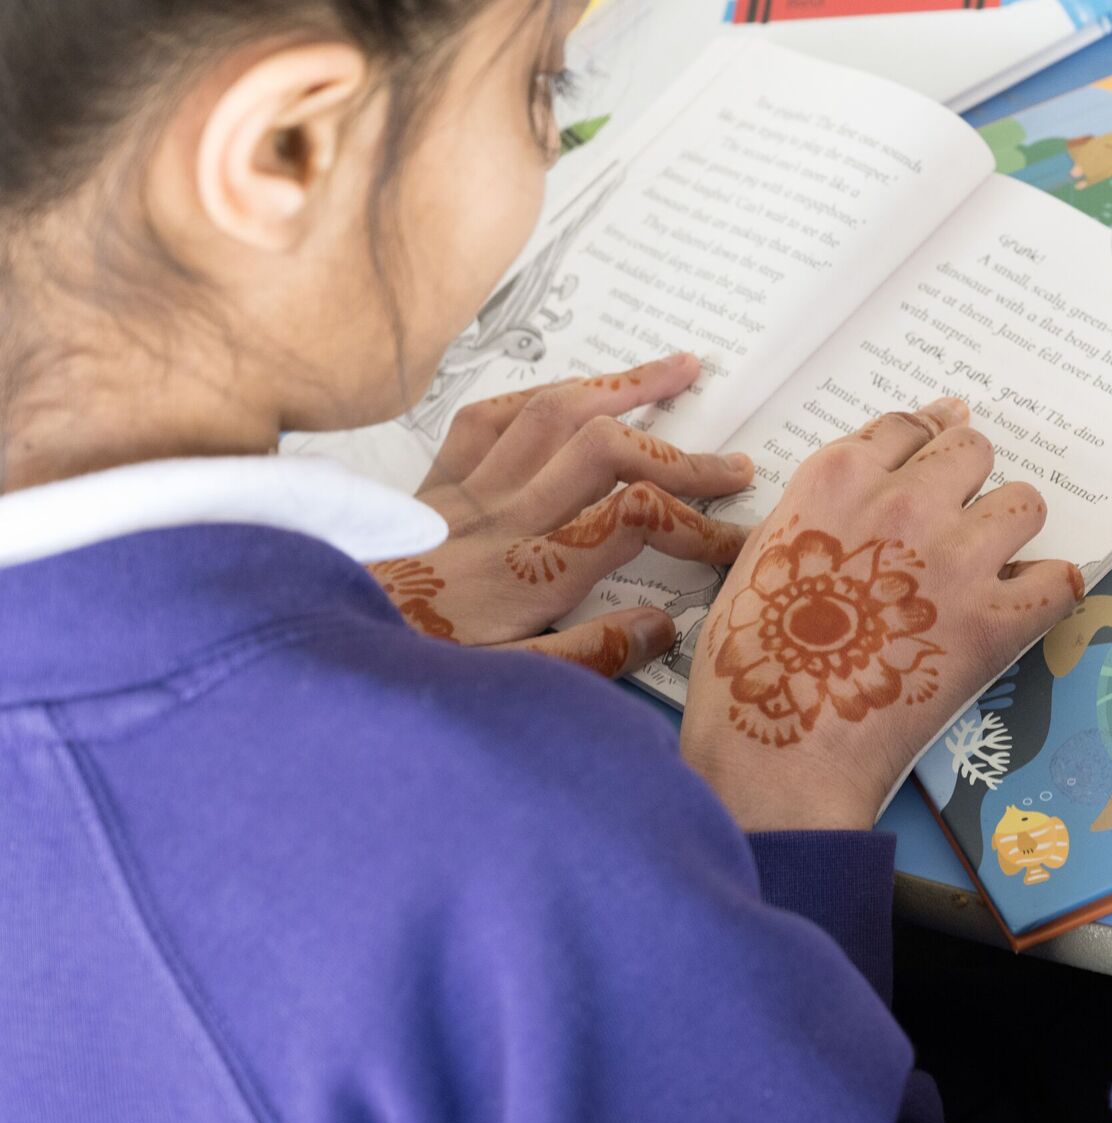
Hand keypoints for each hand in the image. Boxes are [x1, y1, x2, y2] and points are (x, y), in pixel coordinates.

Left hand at [370, 353, 755, 675]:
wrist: (304, 655)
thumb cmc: (402, 673)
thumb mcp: (500, 690)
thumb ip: (583, 659)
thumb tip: (661, 625)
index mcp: (526, 575)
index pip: (633, 520)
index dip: (697, 523)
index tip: (736, 542)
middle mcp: (499, 520)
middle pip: (605, 454)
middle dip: (681, 455)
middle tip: (734, 466)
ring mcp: (461, 495)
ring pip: (552, 414)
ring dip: (623, 388)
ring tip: (679, 370)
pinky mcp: (427, 488)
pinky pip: (487, 419)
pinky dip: (537, 396)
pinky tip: (571, 390)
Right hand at [680, 397, 1084, 830]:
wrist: (777, 749)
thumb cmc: (751, 662)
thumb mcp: (761, 554)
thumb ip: (821, 509)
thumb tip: (872, 484)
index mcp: (838, 480)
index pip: (908, 428)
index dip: (926, 444)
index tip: (937, 460)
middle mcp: (904, 505)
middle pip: (973, 450)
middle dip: (967, 484)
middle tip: (952, 528)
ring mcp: (956, 560)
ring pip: (1024, 504)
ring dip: (1010, 532)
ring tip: (986, 570)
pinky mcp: (995, 623)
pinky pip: (1060, 580)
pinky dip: (1047, 594)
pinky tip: (1020, 612)